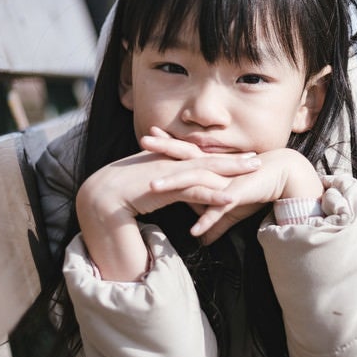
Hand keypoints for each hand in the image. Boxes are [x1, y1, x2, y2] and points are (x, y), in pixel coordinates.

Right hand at [77, 144, 259, 278]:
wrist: (99, 200)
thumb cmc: (119, 199)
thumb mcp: (145, 191)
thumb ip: (161, 189)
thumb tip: (170, 193)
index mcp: (163, 162)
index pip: (196, 158)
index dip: (219, 158)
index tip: (240, 157)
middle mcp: (167, 162)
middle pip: (206, 159)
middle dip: (233, 159)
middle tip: (258, 159)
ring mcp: (166, 173)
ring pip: (205, 171)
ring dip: (231, 172)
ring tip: (254, 174)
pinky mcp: (163, 188)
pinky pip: (192, 191)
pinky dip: (212, 194)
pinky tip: (231, 198)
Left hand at [141, 130, 322, 244]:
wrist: (283, 177)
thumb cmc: (255, 188)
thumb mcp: (230, 208)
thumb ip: (214, 222)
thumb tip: (201, 240)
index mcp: (211, 168)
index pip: (184, 155)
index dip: (165, 147)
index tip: (145, 139)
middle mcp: (215, 171)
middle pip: (184, 159)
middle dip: (163, 150)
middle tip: (142, 141)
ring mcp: (224, 183)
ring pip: (196, 183)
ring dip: (174, 185)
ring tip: (152, 188)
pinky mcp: (237, 196)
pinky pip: (219, 209)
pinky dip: (207, 219)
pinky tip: (195, 231)